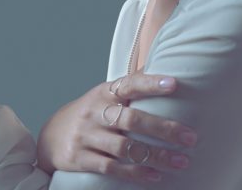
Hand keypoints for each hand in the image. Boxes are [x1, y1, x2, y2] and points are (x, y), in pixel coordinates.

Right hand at [35, 69, 198, 184]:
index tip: (174, 84)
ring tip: (182, 161)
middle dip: (163, 129)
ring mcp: (86, 136)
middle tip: (190, 137)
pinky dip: (136, 173)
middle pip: (130, 119)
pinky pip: (111, 168)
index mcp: (103, 94)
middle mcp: (93, 113)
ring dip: (156, 156)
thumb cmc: (90, 114)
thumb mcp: (104, 96)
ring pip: (124, 147)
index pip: (128, 85)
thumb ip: (130, 87)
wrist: (51, 136)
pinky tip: (156, 175)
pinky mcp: (81, 158)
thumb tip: (164, 66)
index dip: (150, 83)